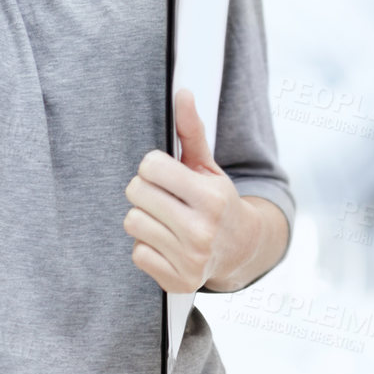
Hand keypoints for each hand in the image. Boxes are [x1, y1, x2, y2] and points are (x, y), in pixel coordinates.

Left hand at [124, 89, 253, 292]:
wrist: (240, 248)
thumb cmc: (217, 201)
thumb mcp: (208, 166)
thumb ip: (191, 131)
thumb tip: (182, 93)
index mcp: (211, 197)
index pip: (150, 166)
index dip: (154, 167)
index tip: (166, 174)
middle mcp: (202, 230)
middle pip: (135, 193)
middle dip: (145, 190)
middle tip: (164, 196)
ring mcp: (190, 258)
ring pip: (133, 222)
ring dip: (145, 219)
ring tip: (165, 219)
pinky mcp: (178, 280)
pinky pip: (137, 253)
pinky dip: (148, 247)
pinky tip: (166, 243)